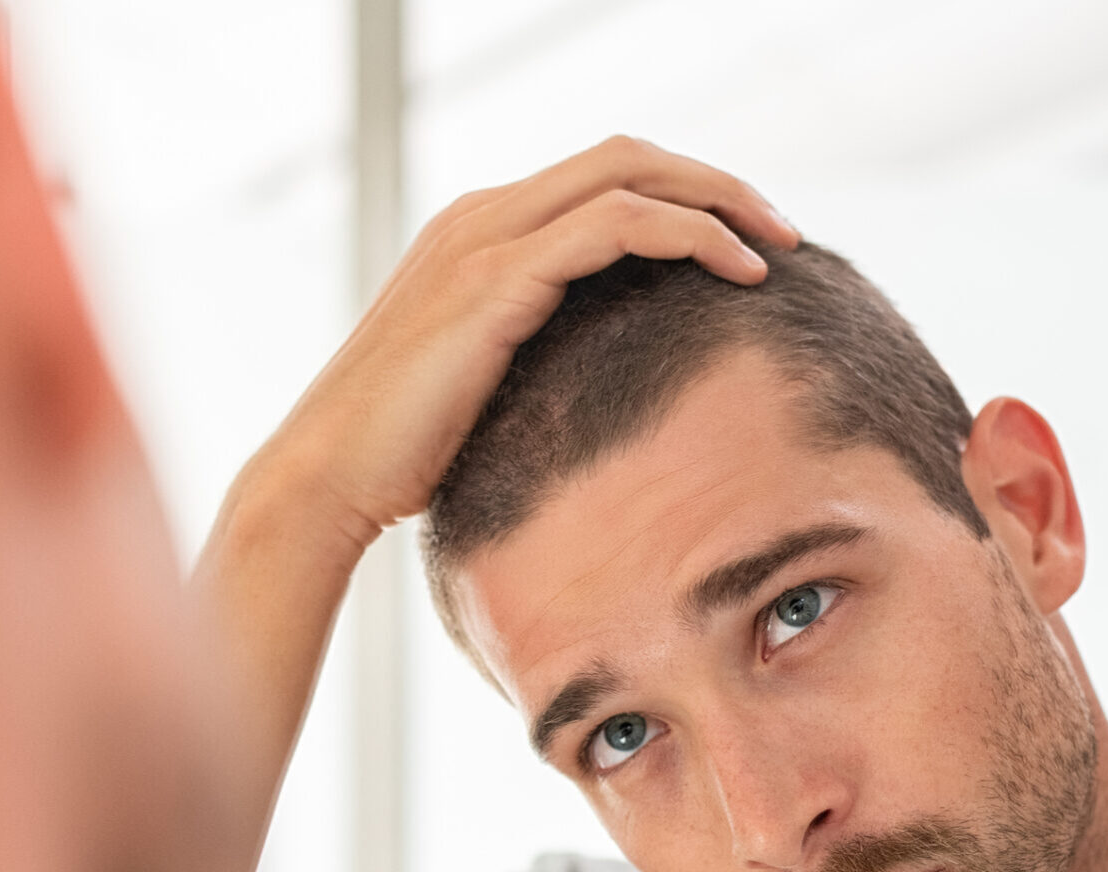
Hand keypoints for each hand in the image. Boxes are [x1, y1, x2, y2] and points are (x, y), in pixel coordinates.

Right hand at [196, 140, 796, 871]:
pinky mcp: (494, 282)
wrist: (326, 481)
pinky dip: (687, 235)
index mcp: (477, 234)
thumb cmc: (400, 457)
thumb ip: (535, 359)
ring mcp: (484, 242)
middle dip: (715, 182)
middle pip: (626, 155)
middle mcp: (480, 217)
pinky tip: (736, 274)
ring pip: (630, 174)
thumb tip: (608, 388)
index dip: (681, 195)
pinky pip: (615, 224)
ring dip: (717, 199)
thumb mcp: (481, 390)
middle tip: (782, 229)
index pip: (600, 178)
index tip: (744, 244)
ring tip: (776, 247)